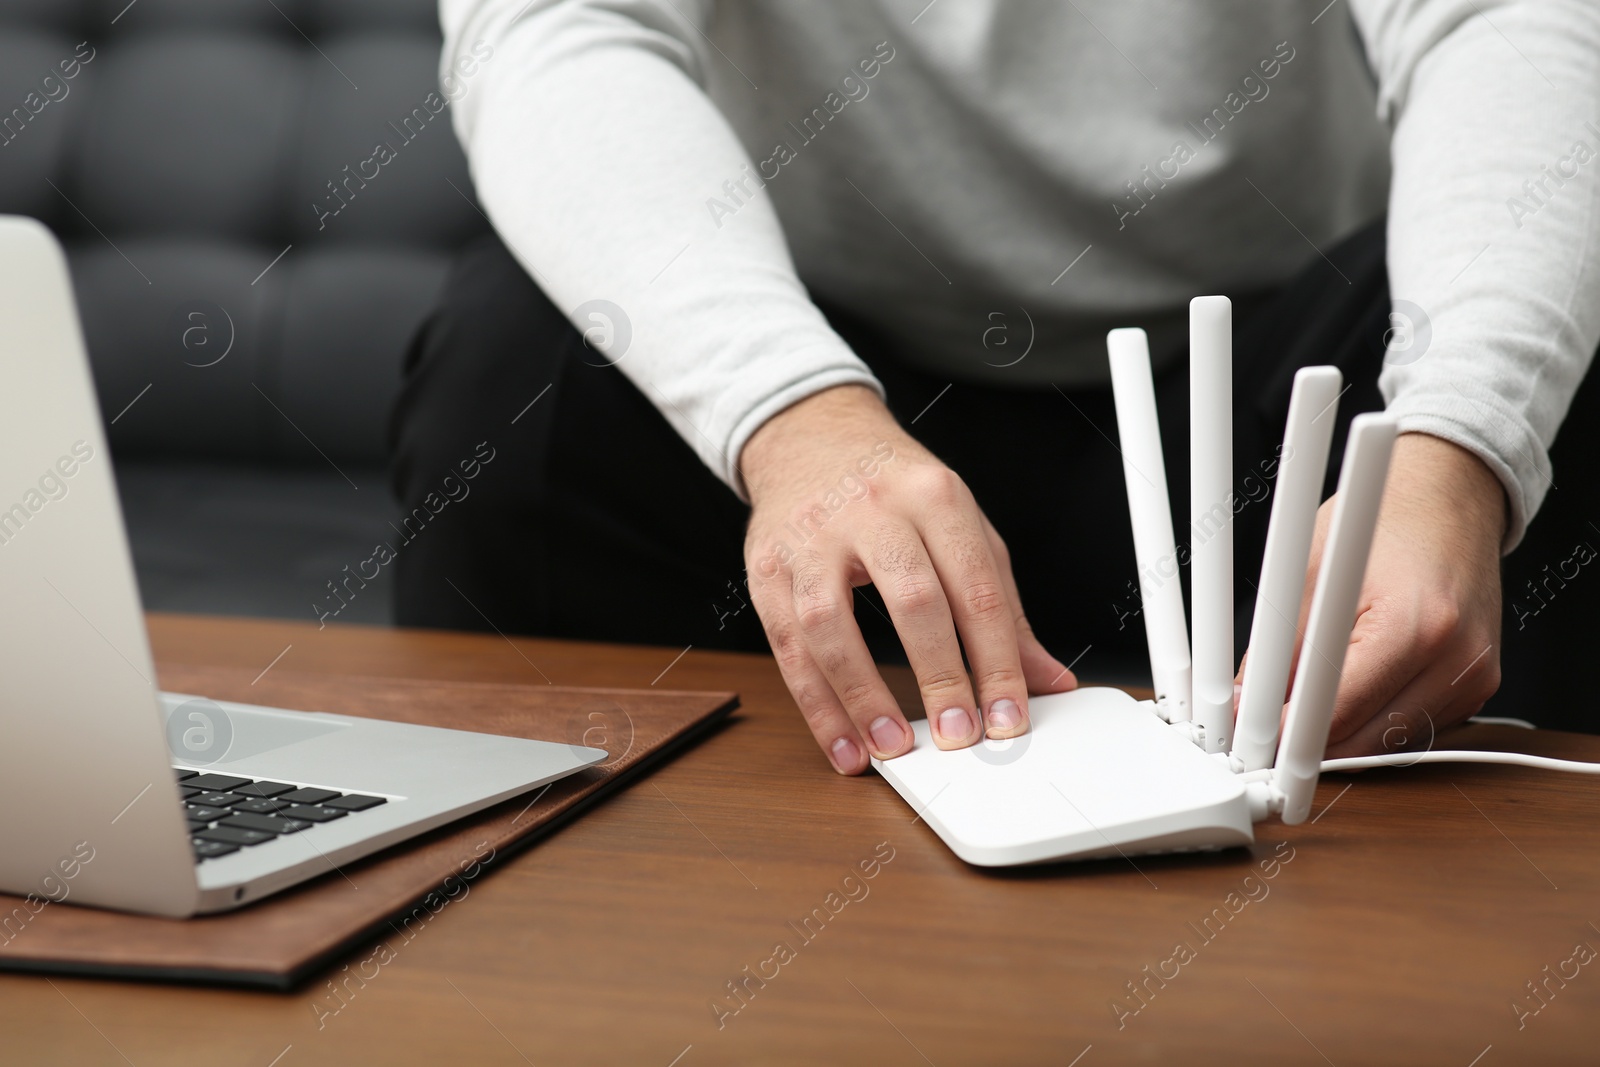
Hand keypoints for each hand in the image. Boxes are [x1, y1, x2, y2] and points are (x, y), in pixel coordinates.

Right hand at [741, 385, 1076, 773]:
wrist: (812, 438)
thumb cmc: (895, 491)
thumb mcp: (963, 529)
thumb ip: (1002, 608)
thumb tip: (1047, 681)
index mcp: (935, 496)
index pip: (976, 588)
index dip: (998, 661)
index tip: (1010, 718)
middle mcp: (873, 510)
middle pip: (912, 600)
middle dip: (939, 677)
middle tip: (961, 736)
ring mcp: (812, 537)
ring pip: (832, 625)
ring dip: (864, 697)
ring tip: (894, 747)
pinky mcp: (767, 567)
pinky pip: (788, 644)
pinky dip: (816, 703)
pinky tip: (844, 742)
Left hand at [1259, 433, 1505, 757]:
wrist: (1451, 493)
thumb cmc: (1382, 519)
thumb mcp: (1310, 573)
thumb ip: (1275, 649)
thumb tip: (1243, 702)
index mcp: (1413, 626)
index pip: (1337, 713)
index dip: (1287, 733)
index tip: (1256, 742)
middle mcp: (1455, 660)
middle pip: (1364, 740)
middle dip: (1309, 739)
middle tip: (1266, 726)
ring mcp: (1475, 678)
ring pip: (1387, 742)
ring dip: (1343, 731)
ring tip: (1308, 694)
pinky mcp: (1478, 686)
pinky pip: (1413, 726)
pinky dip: (1376, 717)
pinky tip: (1355, 684)